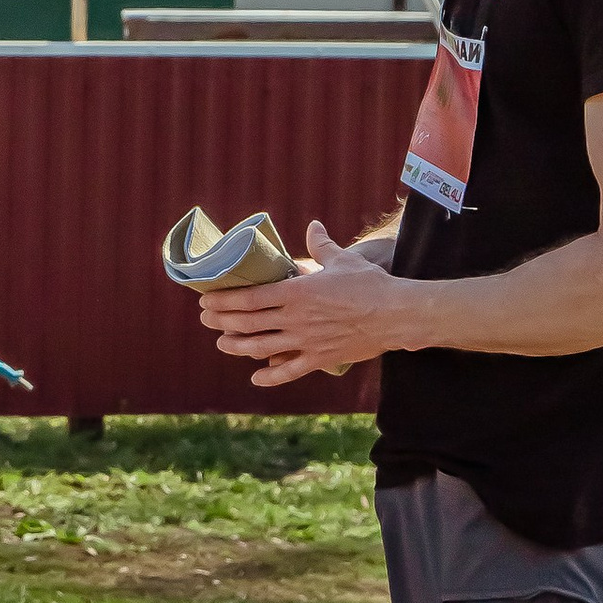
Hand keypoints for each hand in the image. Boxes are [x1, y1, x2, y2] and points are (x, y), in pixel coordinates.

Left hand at [198, 220, 406, 386]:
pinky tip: (256, 377)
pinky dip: (270, 376)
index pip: (250, 297)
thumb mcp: (343, 260)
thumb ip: (321, 245)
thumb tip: (313, 225)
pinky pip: (289, 371)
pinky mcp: (319, 358)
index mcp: (297, 292)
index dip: (224, 300)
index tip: (207, 300)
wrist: (396, 315)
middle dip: (222, 321)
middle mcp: (296, 318)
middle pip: (248, 322)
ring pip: (261, 348)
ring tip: (221, 344)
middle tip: (206, 319)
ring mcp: (305, 341)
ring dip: (237, 347)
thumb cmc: (370, 285)